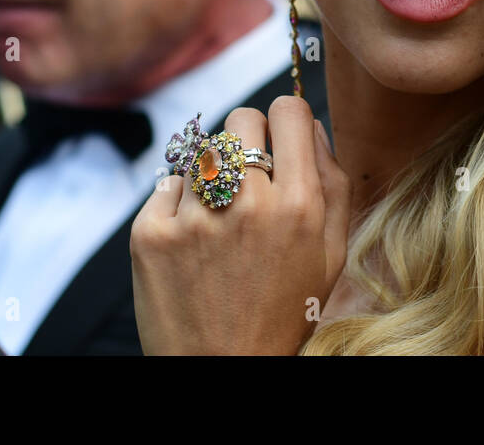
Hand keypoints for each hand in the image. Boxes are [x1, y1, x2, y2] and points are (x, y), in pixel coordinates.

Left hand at [131, 96, 351, 353]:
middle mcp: (248, 204)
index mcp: (299, 206)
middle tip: (249, 178)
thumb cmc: (284, 312)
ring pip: (203, 151)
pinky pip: (169, 184)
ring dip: (214, 175)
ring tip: (221, 220)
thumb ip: (333, 182)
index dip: (286, 121)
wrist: (224, 371)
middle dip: (248, 141)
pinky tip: (194, 240)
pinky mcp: (151, 233)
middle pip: (242, 119)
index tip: (281, 139)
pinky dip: (180, 204)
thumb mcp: (331, 253)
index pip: (288, 111)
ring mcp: (194, 217)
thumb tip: (311, 127)